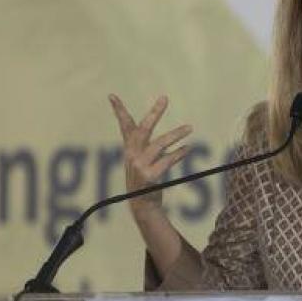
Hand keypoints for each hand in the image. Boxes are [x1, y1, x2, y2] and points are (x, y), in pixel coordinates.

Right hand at [108, 94, 191, 213]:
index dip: (118, 110)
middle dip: (154, 113)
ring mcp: (139, 165)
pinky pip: (167, 160)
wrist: (142, 205)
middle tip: (165, 98)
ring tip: (190, 128)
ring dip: (176, 134)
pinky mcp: (149, 175)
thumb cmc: (145, 180)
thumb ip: (149, 145)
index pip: (124, 126)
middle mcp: (132, 154)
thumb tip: (168, 130)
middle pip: (143, 128)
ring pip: (160, 144)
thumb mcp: (142, 160)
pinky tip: (188, 148)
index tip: (112, 95)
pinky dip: (179, 153)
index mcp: (129, 148)